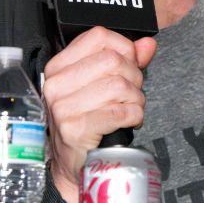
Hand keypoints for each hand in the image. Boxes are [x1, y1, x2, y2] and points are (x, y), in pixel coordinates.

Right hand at [40, 27, 155, 202]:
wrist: (74, 165)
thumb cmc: (87, 123)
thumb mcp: (101, 87)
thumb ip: (125, 62)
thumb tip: (147, 44)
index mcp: (58, 67)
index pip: (98, 37)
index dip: (124, 48)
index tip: (130, 64)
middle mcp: (56, 84)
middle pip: (112, 60)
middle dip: (134, 77)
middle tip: (132, 93)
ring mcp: (63, 107)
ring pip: (119, 85)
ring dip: (136, 99)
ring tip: (131, 108)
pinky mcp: (75, 129)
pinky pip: (120, 112)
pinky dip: (134, 115)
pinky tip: (130, 120)